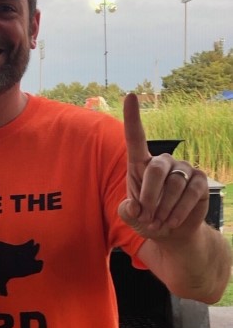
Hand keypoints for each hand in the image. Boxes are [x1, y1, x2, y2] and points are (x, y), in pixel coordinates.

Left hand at [118, 93, 208, 239]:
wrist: (170, 232)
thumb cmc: (146, 218)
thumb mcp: (130, 217)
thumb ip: (126, 212)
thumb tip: (134, 207)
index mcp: (140, 163)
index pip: (135, 137)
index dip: (133, 117)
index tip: (130, 95)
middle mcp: (163, 161)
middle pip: (155, 170)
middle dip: (149, 197)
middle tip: (146, 217)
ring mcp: (183, 169)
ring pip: (173, 185)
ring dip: (163, 209)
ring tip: (158, 221)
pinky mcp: (200, 180)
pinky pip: (190, 193)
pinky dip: (178, 211)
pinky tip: (172, 221)